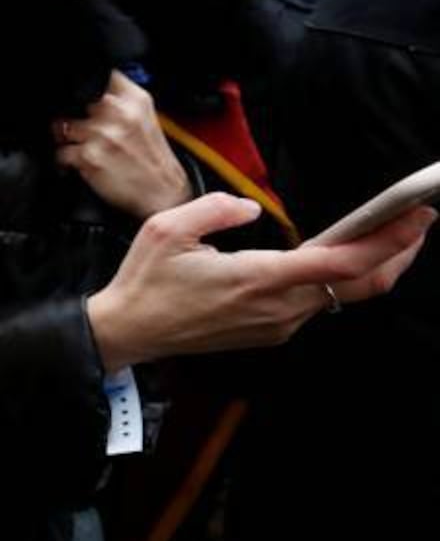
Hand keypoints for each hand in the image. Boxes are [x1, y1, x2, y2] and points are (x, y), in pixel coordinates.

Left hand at [54, 71, 192, 218]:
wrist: (164, 194)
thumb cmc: (153, 159)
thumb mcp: (144, 117)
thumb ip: (119, 98)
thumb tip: (89, 88)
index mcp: (135, 99)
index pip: (100, 75)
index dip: (84, 86)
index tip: (81, 95)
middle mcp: (119, 113)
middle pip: (74, 100)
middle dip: (73, 114)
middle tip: (83, 128)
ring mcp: (103, 135)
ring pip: (62, 126)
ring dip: (68, 138)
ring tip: (84, 148)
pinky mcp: (89, 157)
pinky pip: (60, 152)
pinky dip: (65, 159)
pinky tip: (81, 163)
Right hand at [87, 195, 430, 372]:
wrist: (130, 331)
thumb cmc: (145, 281)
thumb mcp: (166, 229)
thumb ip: (216, 210)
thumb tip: (254, 209)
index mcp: (258, 278)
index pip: (343, 263)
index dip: (389, 240)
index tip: (417, 215)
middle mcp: (278, 307)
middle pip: (362, 284)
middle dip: (398, 252)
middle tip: (417, 221)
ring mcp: (278, 324)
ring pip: (344, 295)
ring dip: (372, 265)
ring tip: (385, 233)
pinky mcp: (271, 331)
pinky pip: (318, 303)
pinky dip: (341, 279)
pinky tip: (339, 258)